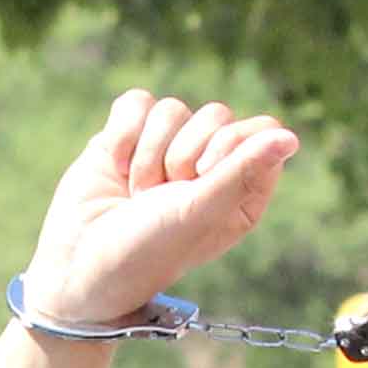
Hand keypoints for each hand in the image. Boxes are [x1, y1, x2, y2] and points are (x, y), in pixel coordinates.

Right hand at [19, 91, 301, 332]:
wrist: (78, 264)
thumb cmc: (146, 251)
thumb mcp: (200, 212)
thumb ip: (242, 170)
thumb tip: (289, 137)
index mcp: (241, 190)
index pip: (261, 131)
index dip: (231, 144)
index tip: (203, 174)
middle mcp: (209, 167)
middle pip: (216, 115)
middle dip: (182, 154)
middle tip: (161, 196)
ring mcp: (167, 148)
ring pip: (172, 109)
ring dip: (148, 154)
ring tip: (135, 194)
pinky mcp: (128, 136)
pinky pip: (137, 103)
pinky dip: (122, 135)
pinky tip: (114, 168)